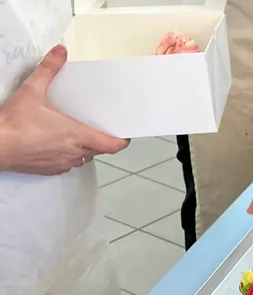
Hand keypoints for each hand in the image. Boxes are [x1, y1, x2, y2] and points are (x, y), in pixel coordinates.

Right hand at [0, 45, 128, 175]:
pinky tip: (57, 143)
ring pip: (84, 158)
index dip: (121, 140)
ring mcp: (63, 164)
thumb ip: (49, 70)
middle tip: (96, 126)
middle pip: (99, 150)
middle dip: (100, 139)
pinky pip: (67, 164)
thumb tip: (60, 52)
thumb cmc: (15, 123)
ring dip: (84, 148)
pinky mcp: (50, 170)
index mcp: (78, 135)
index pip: (112, 145)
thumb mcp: (33, 90)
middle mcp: (75, 153)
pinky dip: (68, 155)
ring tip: (76, 133)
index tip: (123, 133)